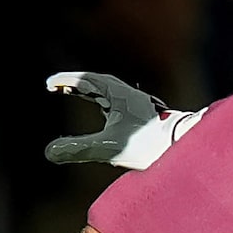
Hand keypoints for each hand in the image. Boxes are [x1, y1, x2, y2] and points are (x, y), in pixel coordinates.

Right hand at [43, 71, 199, 169]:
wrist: (182, 150)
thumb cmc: (148, 146)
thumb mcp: (109, 148)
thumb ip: (78, 149)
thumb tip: (49, 152)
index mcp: (120, 96)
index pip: (88, 81)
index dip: (67, 81)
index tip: (50, 84)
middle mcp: (128, 96)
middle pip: (97, 82)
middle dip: (75, 83)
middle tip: (55, 86)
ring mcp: (136, 105)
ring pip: (106, 90)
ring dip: (87, 89)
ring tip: (70, 91)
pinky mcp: (141, 116)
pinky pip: (115, 101)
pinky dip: (100, 100)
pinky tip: (101, 109)